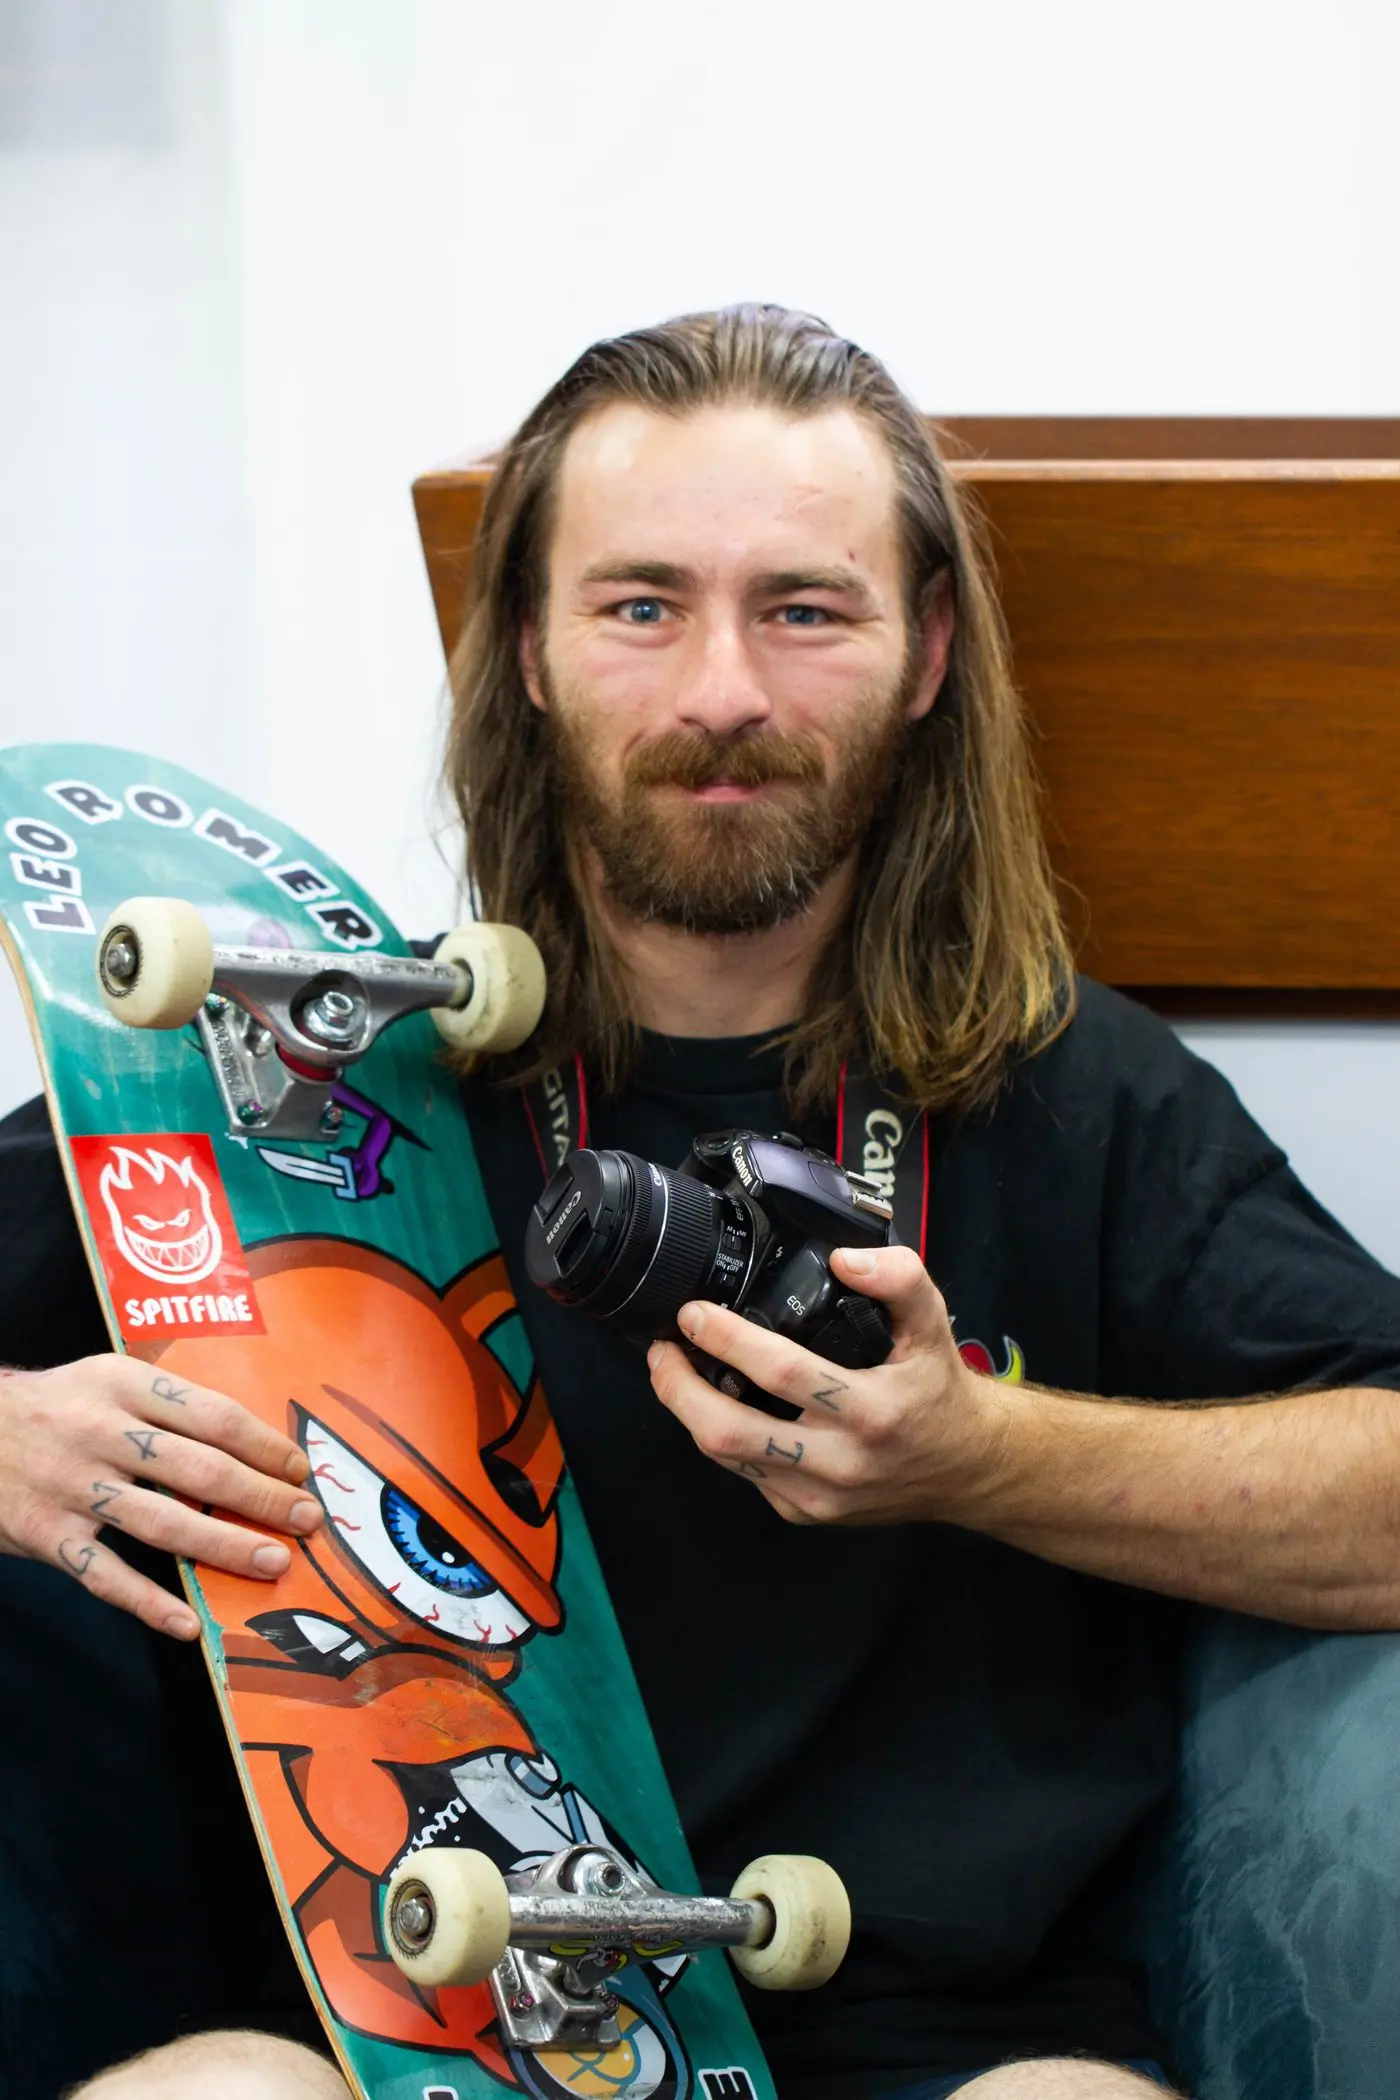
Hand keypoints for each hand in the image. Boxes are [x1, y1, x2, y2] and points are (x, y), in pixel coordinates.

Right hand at [0, 1355, 322, 1638]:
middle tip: (306, 1520)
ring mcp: (72, 1486)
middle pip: (200, 1469)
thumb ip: (169, 1407)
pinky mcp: (46, 1535)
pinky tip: (188, 1623)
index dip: (265, 1447)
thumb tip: (252, 1445)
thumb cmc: (56, 1407)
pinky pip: (105, 1575)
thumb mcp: (107, 1380)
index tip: (299, 1471)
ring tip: (272, 1562)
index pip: (213, 1416)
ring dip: (225, 1546)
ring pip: (163, 1523)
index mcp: (124, 1384)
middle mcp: (101, 1432)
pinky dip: (149, 1603)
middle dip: (263, 1498)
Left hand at [646, 1245, 1010, 1525]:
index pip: (783, 1372)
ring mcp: (818, 1496)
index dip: (727, 1339)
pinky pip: (746, 1472)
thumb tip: (845, 1259)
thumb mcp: (934, 1325)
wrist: (967, 1468)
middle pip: (731, 1434)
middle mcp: (842, 1462)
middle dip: (680, 1389)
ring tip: (674, 1369)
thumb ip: (900, 1279)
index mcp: (873, 1411)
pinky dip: (721, 1435)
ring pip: (728, 1459)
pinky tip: (716, 1402)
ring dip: (688, 1411)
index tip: (695, 1313)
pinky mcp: (805, 1512)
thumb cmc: (940, 1392)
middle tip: (663, 1347)